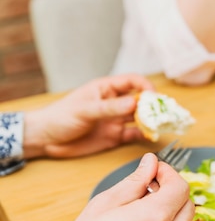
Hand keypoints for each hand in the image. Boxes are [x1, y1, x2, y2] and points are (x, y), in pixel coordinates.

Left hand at [23, 74, 153, 158]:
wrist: (45, 139)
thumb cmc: (60, 116)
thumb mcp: (85, 110)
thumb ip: (109, 108)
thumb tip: (135, 103)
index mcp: (108, 89)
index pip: (133, 82)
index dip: (146, 86)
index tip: (154, 96)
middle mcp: (116, 102)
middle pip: (141, 100)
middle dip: (154, 105)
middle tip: (164, 113)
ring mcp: (117, 119)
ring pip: (141, 117)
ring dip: (152, 120)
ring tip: (161, 125)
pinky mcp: (116, 136)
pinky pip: (135, 134)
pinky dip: (144, 135)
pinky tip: (150, 136)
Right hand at [42, 153, 193, 220]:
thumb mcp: (103, 206)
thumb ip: (133, 181)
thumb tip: (150, 163)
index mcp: (154, 218)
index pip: (180, 186)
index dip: (169, 173)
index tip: (156, 171)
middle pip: (188, 204)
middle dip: (173, 192)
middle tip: (150, 189)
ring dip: (172, 213)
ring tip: (144, 213)